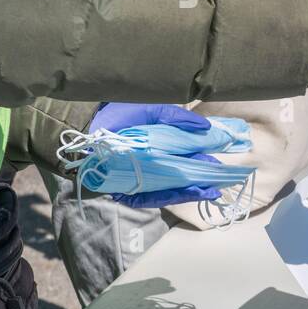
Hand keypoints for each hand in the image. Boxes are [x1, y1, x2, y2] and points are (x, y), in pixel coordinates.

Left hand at [88, 104, 222, 207]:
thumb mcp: (151, 111)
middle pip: (183, 174)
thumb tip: (207, 127)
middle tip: (221, 176)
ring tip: (212, 189)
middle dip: (203, 176)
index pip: (187, 156)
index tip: (221, 159)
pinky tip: (192, 192)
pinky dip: (174, 196)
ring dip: (194, 189)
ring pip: (173, 188)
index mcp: (160, 146)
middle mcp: (154, 164)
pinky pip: (156, 197)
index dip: (204, 159)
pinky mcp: (131, 191)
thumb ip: (177, 118)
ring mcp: (144, 179)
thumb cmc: (118, 115)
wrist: (85, 125)